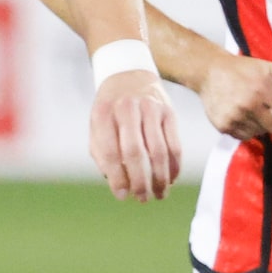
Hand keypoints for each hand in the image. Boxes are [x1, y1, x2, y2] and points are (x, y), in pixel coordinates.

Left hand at [90, 68, 181, 202]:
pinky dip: (174, 166)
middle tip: (142, 198)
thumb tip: (116, 182)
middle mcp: (128, 108)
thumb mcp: (96, 124)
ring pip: (159, 151)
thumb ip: (101, 153)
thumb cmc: (110, 107)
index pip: (111, 152)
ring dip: (160, 178)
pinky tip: (170, 179)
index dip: (117, 178)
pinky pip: (175, 144)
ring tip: (158, 195)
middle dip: (140, 181)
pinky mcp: (170, 112)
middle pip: (136, 153)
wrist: (129, 73)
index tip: (122, 196)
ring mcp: (151, 109)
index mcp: (104, 113)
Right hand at [198, 54, 271, 143]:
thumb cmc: (240, 69)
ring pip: (259, 132)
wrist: (209, 71)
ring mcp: (236, 117)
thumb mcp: (266, 67)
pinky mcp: (224, 125)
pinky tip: (243, 117)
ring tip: (254, 112)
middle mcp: (250, 105)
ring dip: (261, 126)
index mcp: (263, 90)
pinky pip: (243, 136)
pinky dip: (247, 130)